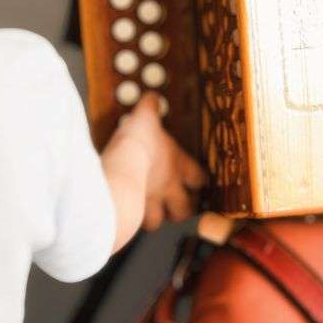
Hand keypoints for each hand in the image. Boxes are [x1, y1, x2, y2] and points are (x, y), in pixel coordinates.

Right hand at [112, 93, 205, 230]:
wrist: (122, 164)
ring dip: (157, 219)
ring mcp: (151, 204)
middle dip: (183, 210)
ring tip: (152, 215)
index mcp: (178, 165)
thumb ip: (150, 108)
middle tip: (178, 206)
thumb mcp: (145, 118)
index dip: (200, 181)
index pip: (199, 178)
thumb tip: (152, 97)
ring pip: (160, 222)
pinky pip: (135, 225)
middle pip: (184, 209)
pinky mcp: (133, 214)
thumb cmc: (139, 142)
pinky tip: (128, 217)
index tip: (199, 181)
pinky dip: (132, 222)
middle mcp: (168, 188)